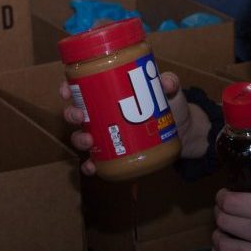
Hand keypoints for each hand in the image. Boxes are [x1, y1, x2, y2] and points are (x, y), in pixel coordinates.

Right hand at [58, 71, 203, 176]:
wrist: (183, 131)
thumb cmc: (170, 105)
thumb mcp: (170, 90)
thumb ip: (169, 83)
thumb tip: (165, 82)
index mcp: (108, 93)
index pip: (81, 88)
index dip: (68, 88)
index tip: (66, 89)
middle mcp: (102, 114)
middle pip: (76, 113)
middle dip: (71, 114)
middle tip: (79, 115)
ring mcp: (106, 135)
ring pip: (82, 137)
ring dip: (79, 139)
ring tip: (89, 141)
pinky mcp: (115, 155)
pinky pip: (97, 161)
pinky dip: (91, 166)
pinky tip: (92, 167)